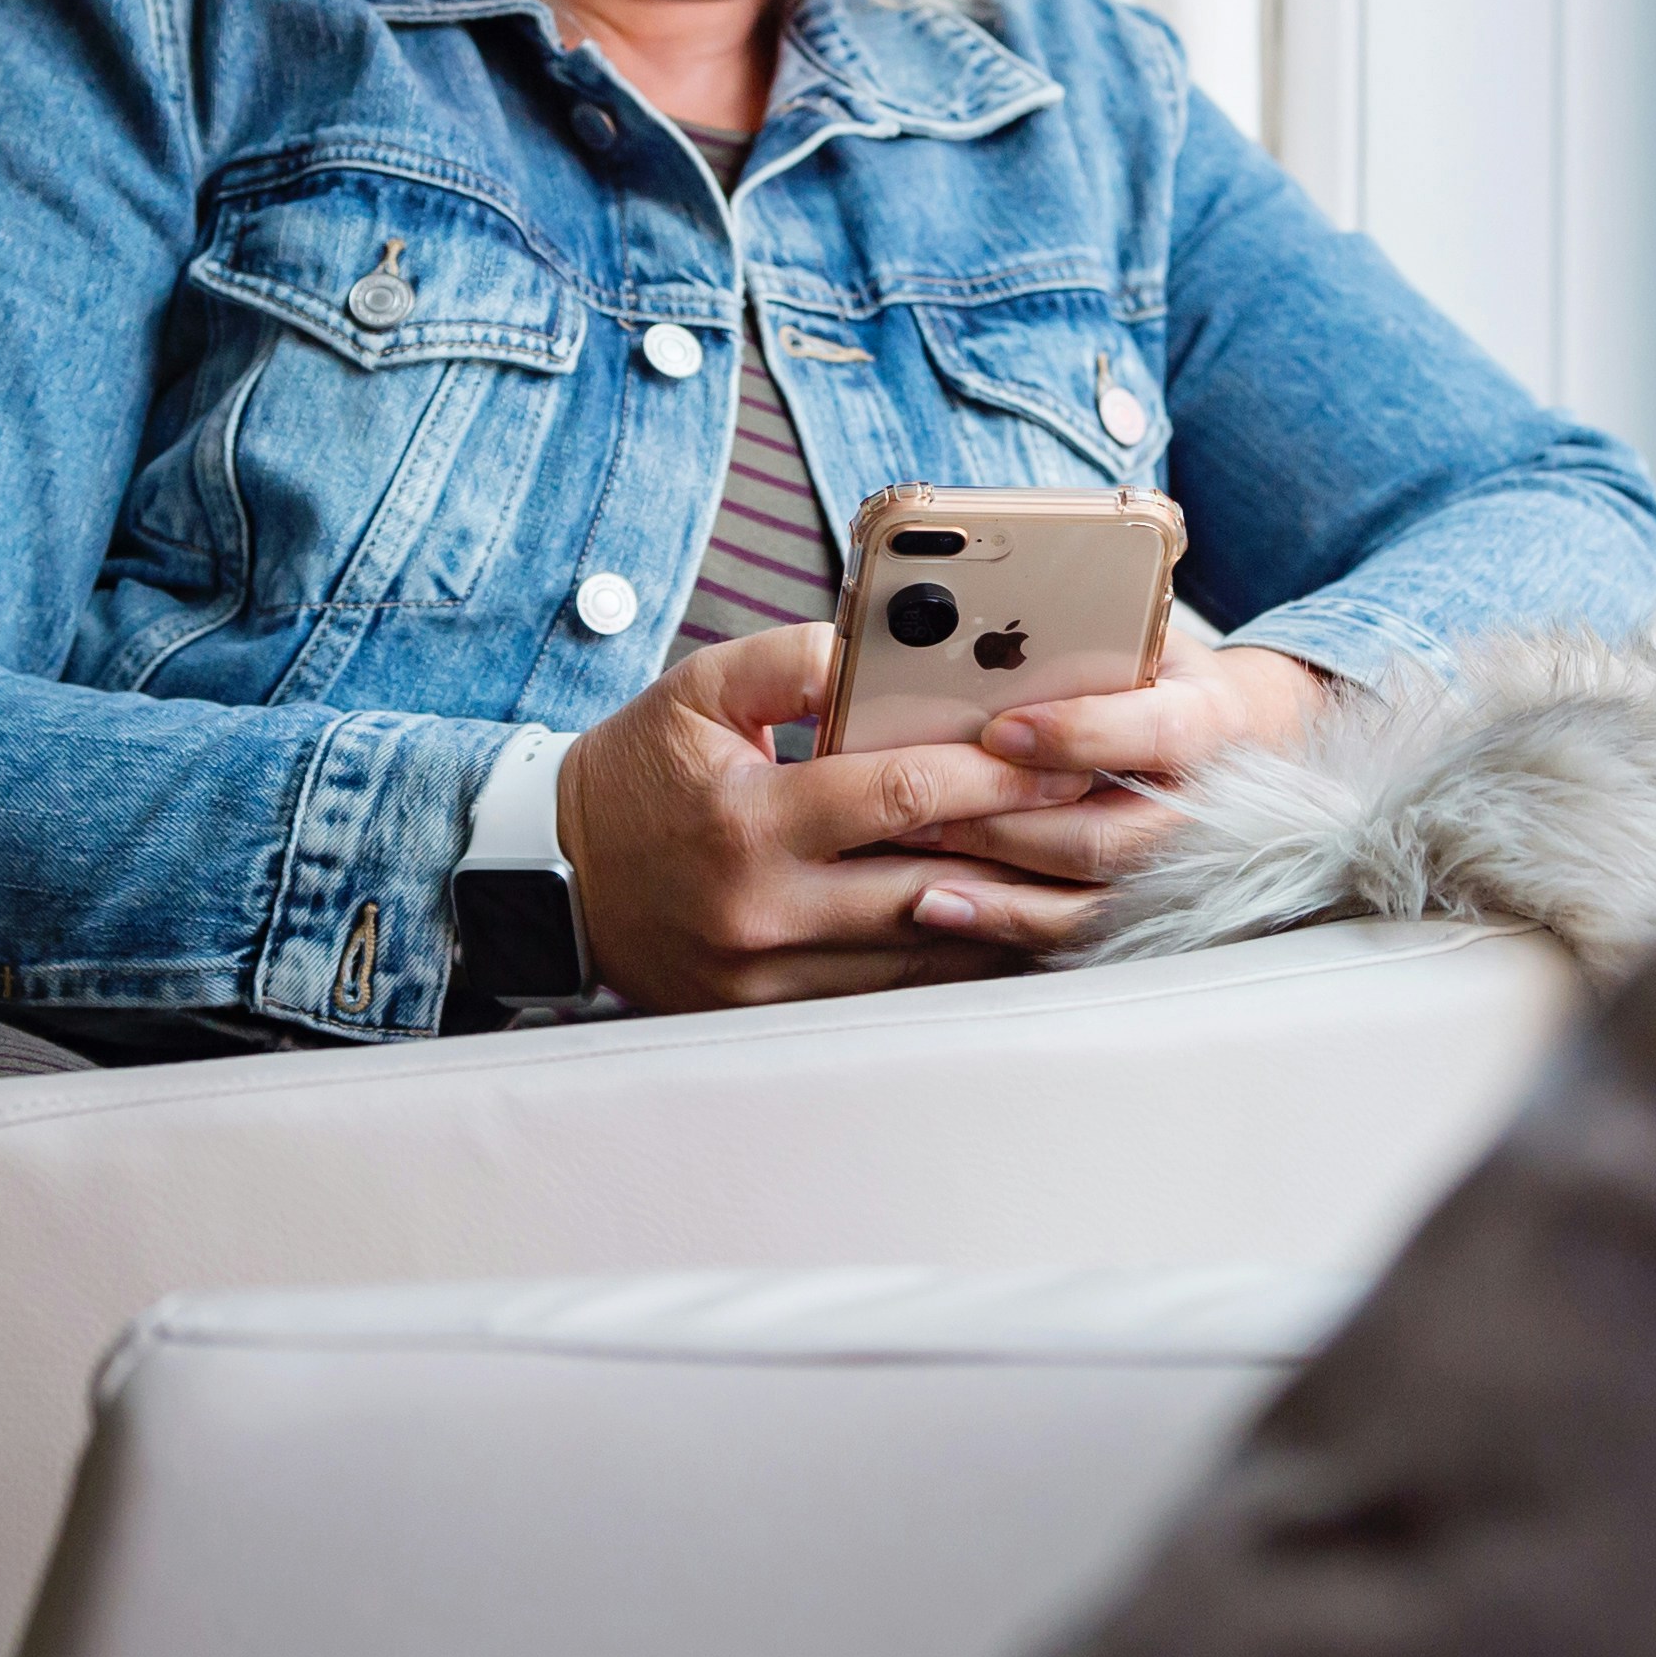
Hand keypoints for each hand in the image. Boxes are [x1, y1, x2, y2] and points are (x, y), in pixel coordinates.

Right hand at [550, 623, 1114, 1009]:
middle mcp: (765, 910)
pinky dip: (959, 955)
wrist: (555, 882)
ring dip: (1010, 912)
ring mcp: (773, 974)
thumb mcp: (699, 692)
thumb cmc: (640, 774)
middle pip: (932, 881)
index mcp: (748, 824)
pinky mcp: (777, 1010)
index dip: (993, 777)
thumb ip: (794, 662)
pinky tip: (1015, 925)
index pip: (899, 797)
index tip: (1065, 757)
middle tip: (1101, 815)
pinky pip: (894, 988)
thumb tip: (888, 646)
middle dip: (1026, 847)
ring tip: (1080, 873)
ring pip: (927, 950)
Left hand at [911, 644, 1331, 885]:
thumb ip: (1083, 642)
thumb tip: (990, 637)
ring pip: (1088, 895)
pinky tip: (944, 906)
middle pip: (1109, 835)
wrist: (1236, 737)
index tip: (999, 730)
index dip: (1078, 735)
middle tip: (925, 805)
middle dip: (1007, 823)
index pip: (1156, 735)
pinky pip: (1074, 929)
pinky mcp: (1145, 906)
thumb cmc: (1170, 680)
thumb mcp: (1145, 636)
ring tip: (917, 858)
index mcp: (1210, 721)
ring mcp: (1178, 867)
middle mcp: (1203, 806)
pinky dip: (1005, 921)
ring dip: (996, 883)